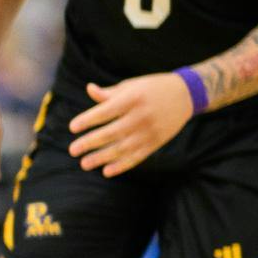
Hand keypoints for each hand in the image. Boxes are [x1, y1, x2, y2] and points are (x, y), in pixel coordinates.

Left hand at [67, 74, 194, 176]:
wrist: (186, 95)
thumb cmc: (151, 88)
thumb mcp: (131, 85)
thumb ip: (109, 93)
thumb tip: (89, 89)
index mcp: (132, 98)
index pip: (105, 111)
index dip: (88, 120)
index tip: (72, 128)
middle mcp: (141, 116)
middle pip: (111, 132)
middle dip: (90, 143)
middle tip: (72, 150)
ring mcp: (150, 131)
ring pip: (122, 148)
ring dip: (102, 158)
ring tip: (84, 164)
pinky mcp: (156, 142)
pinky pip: (137, 157)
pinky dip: (122, 165)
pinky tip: (106, 171)